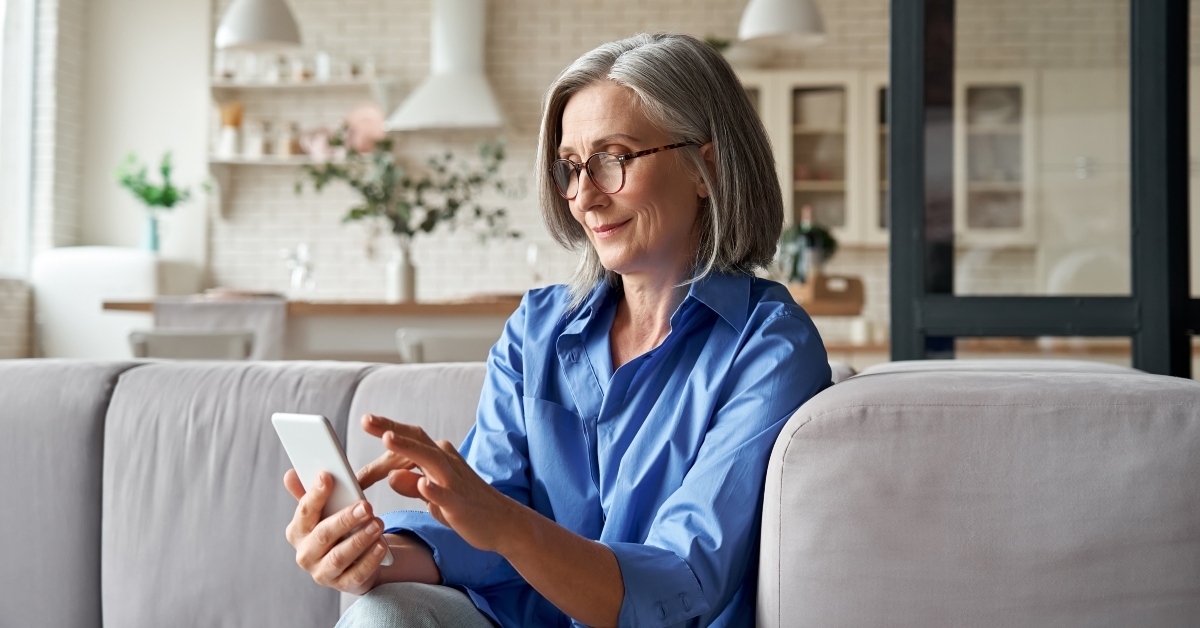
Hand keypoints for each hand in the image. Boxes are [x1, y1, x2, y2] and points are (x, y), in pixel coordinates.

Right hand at [283, 469, 389, 594]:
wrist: (351, 562)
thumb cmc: (336, 530)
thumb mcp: (324, 512)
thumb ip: (310, 494)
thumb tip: (290, 474)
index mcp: (298, 531)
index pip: (304, 512)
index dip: (315, 494)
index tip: (328, 476)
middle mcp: (305, 554)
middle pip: (323, 535)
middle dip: (345, 519)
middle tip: (366, 506)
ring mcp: (322, 572)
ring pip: (339, 557)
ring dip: (360, 539)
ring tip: (377, 524)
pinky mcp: (343, 585)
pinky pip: (356, 574)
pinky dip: (370, 560)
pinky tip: (381, 546)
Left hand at [360, 414, 518, 552]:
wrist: (504, 523)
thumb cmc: (466, 506)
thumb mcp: (433, 495)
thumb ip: (411, 484)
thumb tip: (390, 475)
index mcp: (439, 457)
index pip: (410, 440)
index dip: (387, 431)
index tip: (366, 421)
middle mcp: (447, 463)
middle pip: (417, 441)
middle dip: (391, 429)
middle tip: (367, 420)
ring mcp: (455, 482)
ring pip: (430, 460)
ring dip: (409, 448)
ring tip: (387, 439)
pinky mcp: (461, 504)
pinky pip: (446, 495)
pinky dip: (433, 489)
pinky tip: (421, 484)